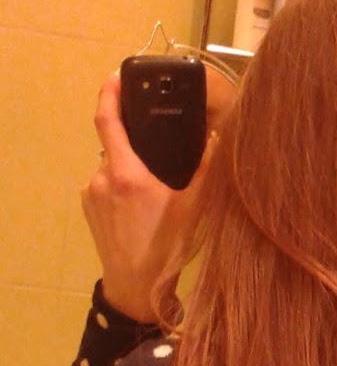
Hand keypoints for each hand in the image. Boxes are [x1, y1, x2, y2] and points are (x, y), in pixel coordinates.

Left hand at [81, 75, 212, 322]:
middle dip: (137, 144)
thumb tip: (218, 137)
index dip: (110, 94)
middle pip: (116, 145)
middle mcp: (102, 179)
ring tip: (156, 189)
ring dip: (131, 168)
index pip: (108, 121)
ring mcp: (91, 194)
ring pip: (112, 166)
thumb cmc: (166, 248)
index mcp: (126, 174)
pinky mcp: (88, 208)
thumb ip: (208, 169)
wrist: (135, 289)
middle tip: (162, 152)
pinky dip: (123, 185)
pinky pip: (106, 184)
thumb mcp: (195, 208)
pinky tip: (142, 205)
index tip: (117, 76)